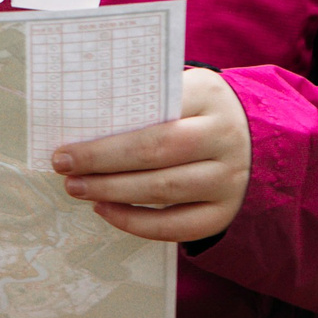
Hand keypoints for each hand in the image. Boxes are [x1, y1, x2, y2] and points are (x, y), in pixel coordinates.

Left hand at [50, 67, 250, 243]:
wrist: (254, 137)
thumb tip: (83, 122)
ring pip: (163, 189)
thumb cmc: (196, 111)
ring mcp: (228, 178)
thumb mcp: (181, 91)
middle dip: (102, 161)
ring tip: (77, 187)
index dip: (108, 133)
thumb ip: (143, 100)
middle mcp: (224, 137)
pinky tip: (106, 210)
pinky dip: (135, 222)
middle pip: (156, 151)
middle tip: (64, 166)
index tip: (67, 143)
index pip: (153, 112)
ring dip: (113, 191)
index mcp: (208, 95)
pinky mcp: (222, 212)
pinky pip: (175, 226)